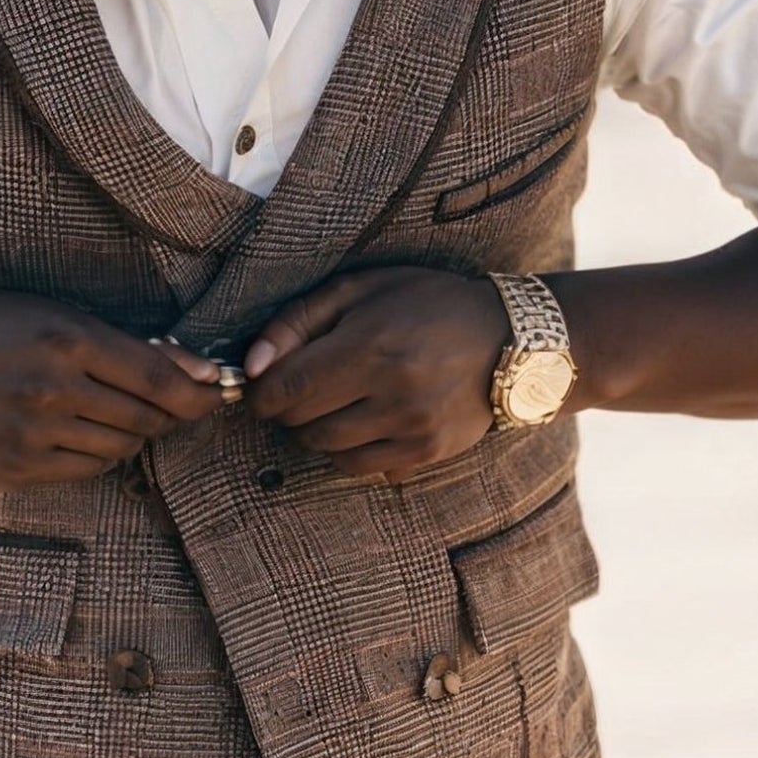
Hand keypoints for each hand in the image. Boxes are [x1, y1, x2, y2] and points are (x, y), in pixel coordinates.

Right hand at [0, 293, 222, 492]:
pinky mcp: (18, 470)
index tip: (221, 390)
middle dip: (175, 414)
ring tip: (126, 418)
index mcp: (67, 337)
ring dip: (136, 435)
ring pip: (122, 446)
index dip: (202, 388)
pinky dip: (100, 455)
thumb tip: (176, 362)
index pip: (162, 375)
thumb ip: (100, 336)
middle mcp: (58, 387)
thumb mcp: (33, 310)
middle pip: (150, 416)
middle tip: (183, 407)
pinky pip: (86, 470)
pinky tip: (89, 437)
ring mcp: (37, 434)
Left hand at [242, 267, 508, 482]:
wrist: (507, 337)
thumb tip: (250, 367)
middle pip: (301, 423)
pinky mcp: (428, 453)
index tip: (262, 384)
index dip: (261, 393)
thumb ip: (296, 323)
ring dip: (316, 430)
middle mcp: (391, 392)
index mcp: (368, 345)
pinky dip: (347, 450)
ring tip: (336, 401)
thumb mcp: (358, 290)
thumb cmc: (423, 303)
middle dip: (289, 408)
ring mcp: (411, 428)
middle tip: (304, 386)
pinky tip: (362, 421)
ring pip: (327, 450)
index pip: (285, 389)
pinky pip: (360, 468)